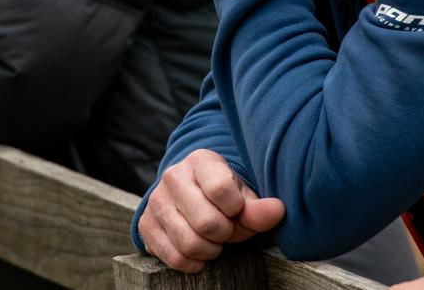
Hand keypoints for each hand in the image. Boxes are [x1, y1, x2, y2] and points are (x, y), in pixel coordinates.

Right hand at [138, 149, 285, 272]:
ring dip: (210, 251)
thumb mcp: (242, 196)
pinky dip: (193, 263)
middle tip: (226, 230)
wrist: (189, 196)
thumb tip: (277, 210)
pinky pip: (174, 257)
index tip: (236, 210)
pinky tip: (199, 252)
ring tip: (214, 241)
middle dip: (225, 234)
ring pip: (189, 243)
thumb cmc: (223, 197)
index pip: (221, 189)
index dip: (236, 210)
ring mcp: (156, 200)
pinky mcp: (146, 224)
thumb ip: (258, 208)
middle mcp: (173, 176)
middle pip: (207, 223)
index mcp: (201, 161)